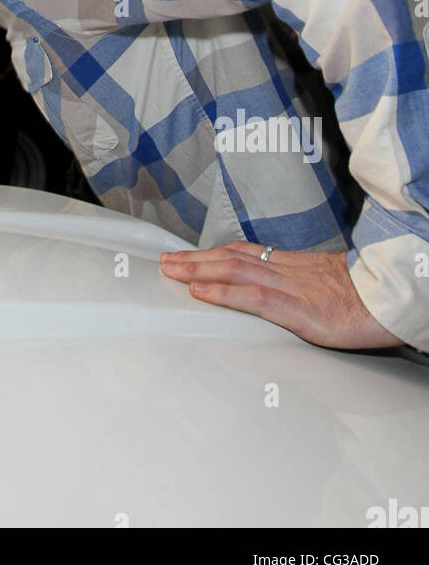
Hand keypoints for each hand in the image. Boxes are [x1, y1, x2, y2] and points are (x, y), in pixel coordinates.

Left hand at [159, 241, 401, 350]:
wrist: (398, 299)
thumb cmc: (370, 296)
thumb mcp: (331, 286)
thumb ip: (305, 287)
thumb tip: (287, 294)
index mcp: (297, 266)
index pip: (247, 253)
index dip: (214, 253)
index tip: (189, 254)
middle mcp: (289, 271)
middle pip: (233, 258)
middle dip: (196, 259)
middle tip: (165, 260)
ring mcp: (293, 288)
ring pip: (236, 271)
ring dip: (198, 270)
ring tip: (171, 271)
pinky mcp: (300, 311)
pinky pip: (255, 298)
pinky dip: (223, 293)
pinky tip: (201, 291)